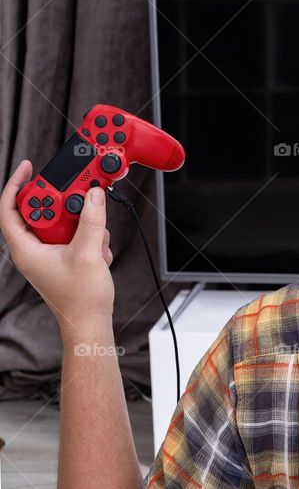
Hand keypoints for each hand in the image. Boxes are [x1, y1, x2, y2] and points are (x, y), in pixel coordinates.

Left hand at [0, 160, 114, 328]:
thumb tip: (93, 195)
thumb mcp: (89, 254)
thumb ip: (92, 221)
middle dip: (66, 206)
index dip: (17, 185)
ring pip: (62, 222)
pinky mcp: (62, 256)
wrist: (90, 322)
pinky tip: (99, 252)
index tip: (29, 167)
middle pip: (41, 211)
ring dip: (84, 225)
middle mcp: (32, 249)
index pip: (10, 209)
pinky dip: (89, 237)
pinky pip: (74, 234)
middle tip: (81, 200)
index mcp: (25, 249)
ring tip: (96, 242)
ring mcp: (47, 253)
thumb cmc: (80, 298)